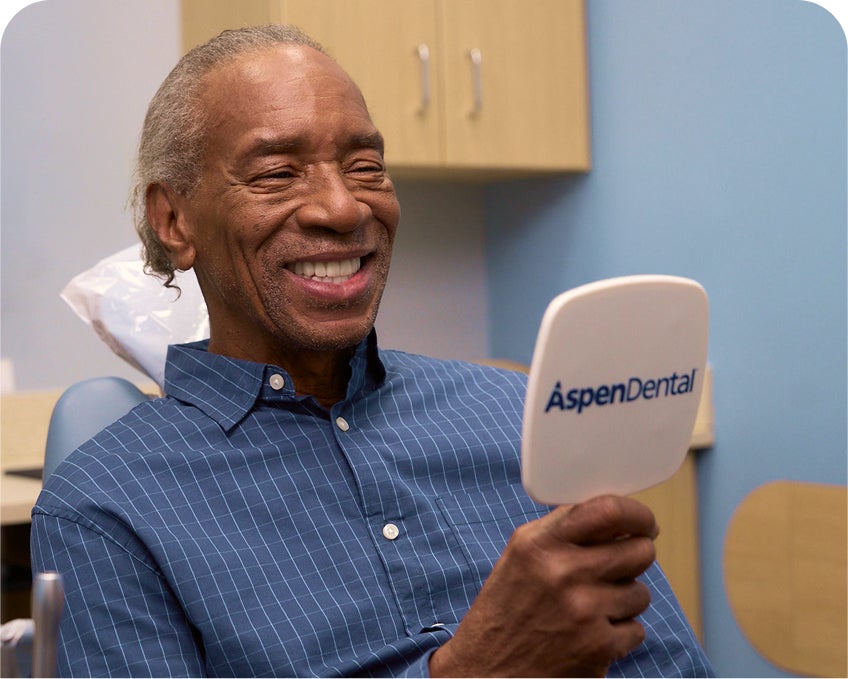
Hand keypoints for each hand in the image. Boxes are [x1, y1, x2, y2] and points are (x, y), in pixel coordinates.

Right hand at [429, 495, 658, 676]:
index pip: (609, 511)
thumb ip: (564, 529)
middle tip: (622, 566)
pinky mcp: (598, 647)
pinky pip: (637, 629)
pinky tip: (590, 633)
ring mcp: (583, 610)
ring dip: (624, 599)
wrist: (487, 668)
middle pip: (638, 551)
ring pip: (641, 592)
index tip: (645, 523)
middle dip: (637, 557)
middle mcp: (562, 572)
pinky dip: (619, 633)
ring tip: (592, 606)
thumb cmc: (508, 605)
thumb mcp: (522, 553)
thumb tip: (619, 517)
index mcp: (541, 543)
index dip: (637, 514)